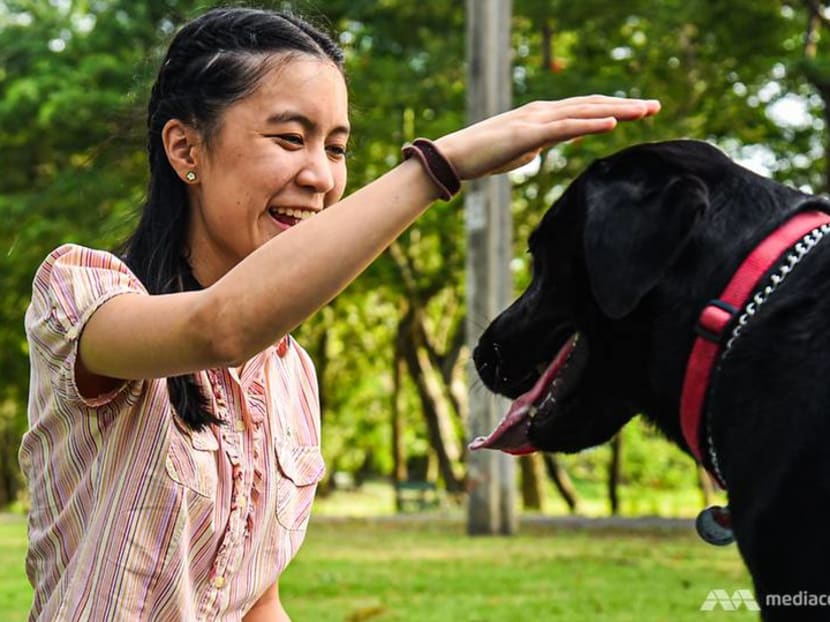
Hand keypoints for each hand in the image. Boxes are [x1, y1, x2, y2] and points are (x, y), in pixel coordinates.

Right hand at [434, 95, 660, 178]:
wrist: (454, 157)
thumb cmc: (483, 156)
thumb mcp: (519, 150)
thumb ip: (538, 143)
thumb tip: (549, 145)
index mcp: (543, 116)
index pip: (586, 108)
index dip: (614, 108)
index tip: (640, 111)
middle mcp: (543, 111)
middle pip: (592, 104)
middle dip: (625, 105)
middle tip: (655, 106)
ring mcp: (536, 120)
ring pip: (584, 111)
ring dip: (616, 110)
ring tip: (643, 111)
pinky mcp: (527, 134)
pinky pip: (565, 127)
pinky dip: (590, 123)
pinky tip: (611, 122)